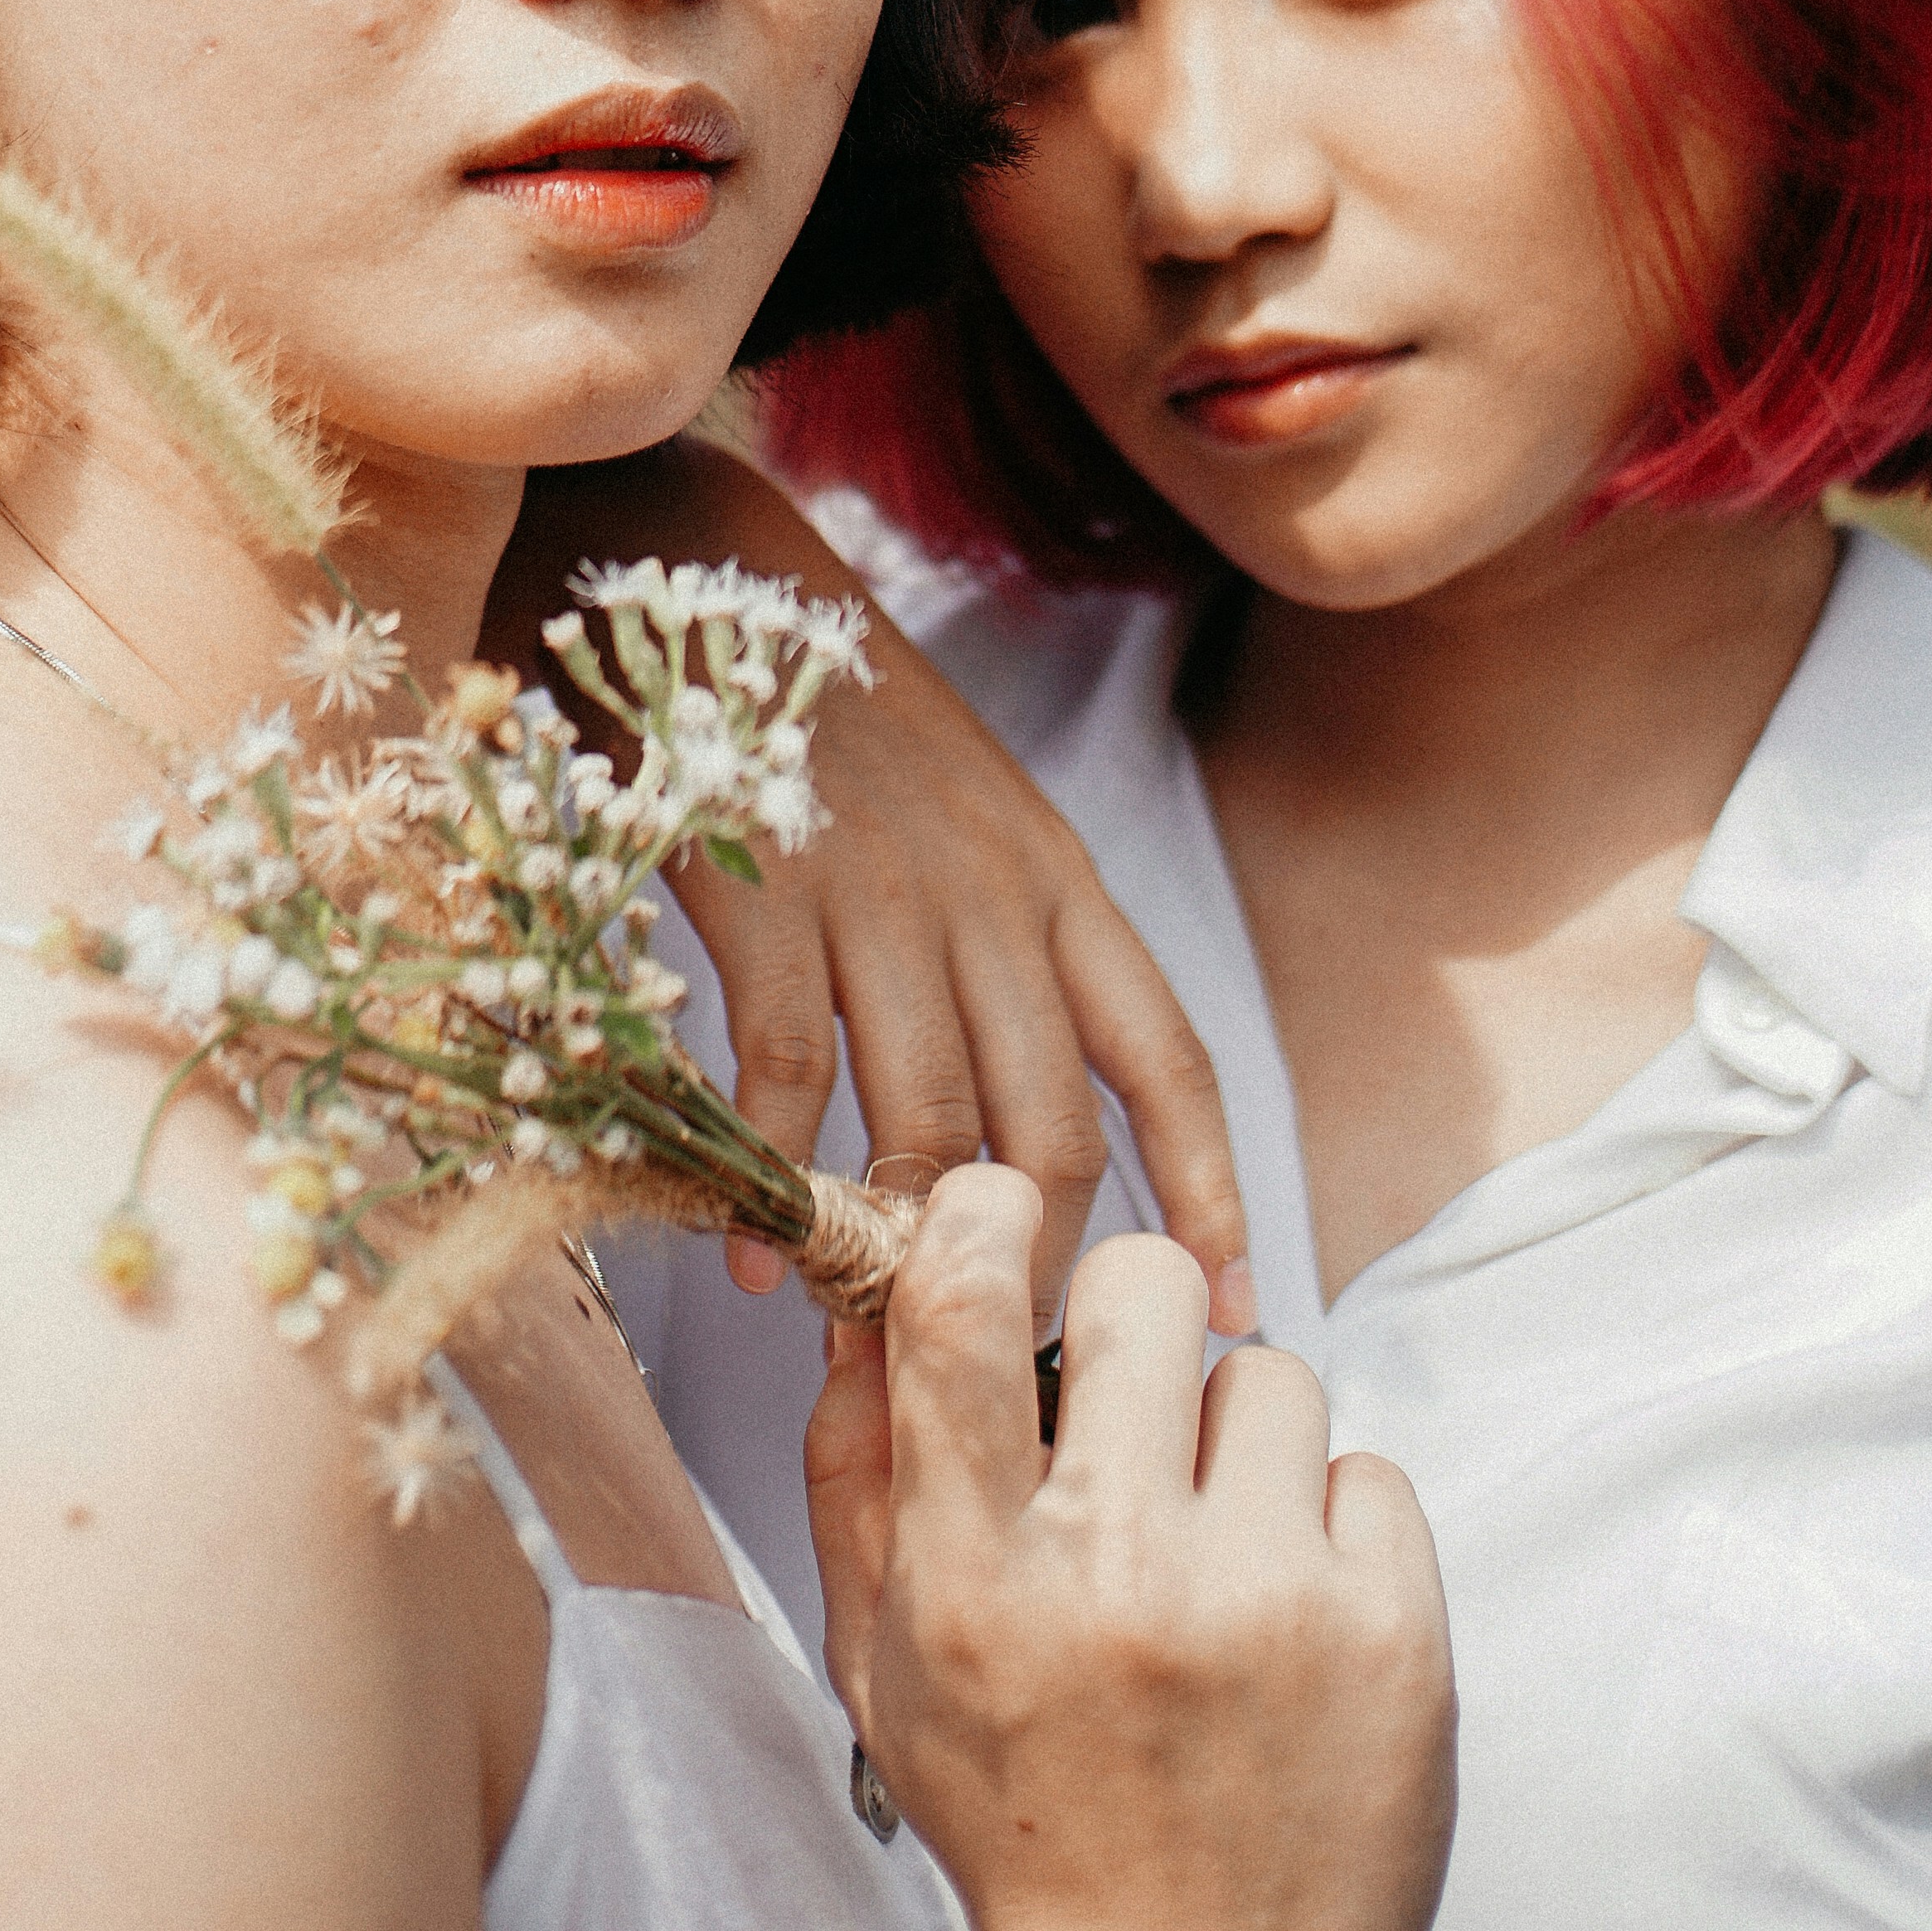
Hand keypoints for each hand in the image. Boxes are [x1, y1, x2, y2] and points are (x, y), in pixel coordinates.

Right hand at [488, 438, 1253, 1329]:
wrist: (694, 562)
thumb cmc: (829, 708)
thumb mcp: (963, 813)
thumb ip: (998, 945)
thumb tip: (1010, 1122)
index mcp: (1054, 874)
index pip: (1166, 1055)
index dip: (1212, 1189)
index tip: (1236, 1307)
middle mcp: (989, 893)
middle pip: (1055, 1126)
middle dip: (1042, 1263)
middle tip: (1010, 1368)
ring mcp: (878, 892)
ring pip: (932, 1121)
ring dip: (908, 1250)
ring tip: (879, 1339)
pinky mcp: (764, 892)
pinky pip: (788, 1076)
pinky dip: (776, 1185)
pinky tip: (757, 1258)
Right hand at [809, 1171, 1454, 1930]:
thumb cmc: (1021, 1829)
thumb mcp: (889, 1665)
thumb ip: (858, 1469)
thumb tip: (869, 1290)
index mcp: (977, 1574)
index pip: (959, 1300)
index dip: (982, 1214)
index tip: (1003, 1220)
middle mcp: (1121, 1572)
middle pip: (1141, 1282)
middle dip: (1134, 1318)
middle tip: (1136, 1405)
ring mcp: (1269, 1600)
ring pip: (1270, 1374)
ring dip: (1241, 1444)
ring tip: (1220, 1557)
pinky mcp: (1393, 1634)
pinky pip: (1368, 1467)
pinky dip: (1331, 1528)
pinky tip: (1294, 1624)